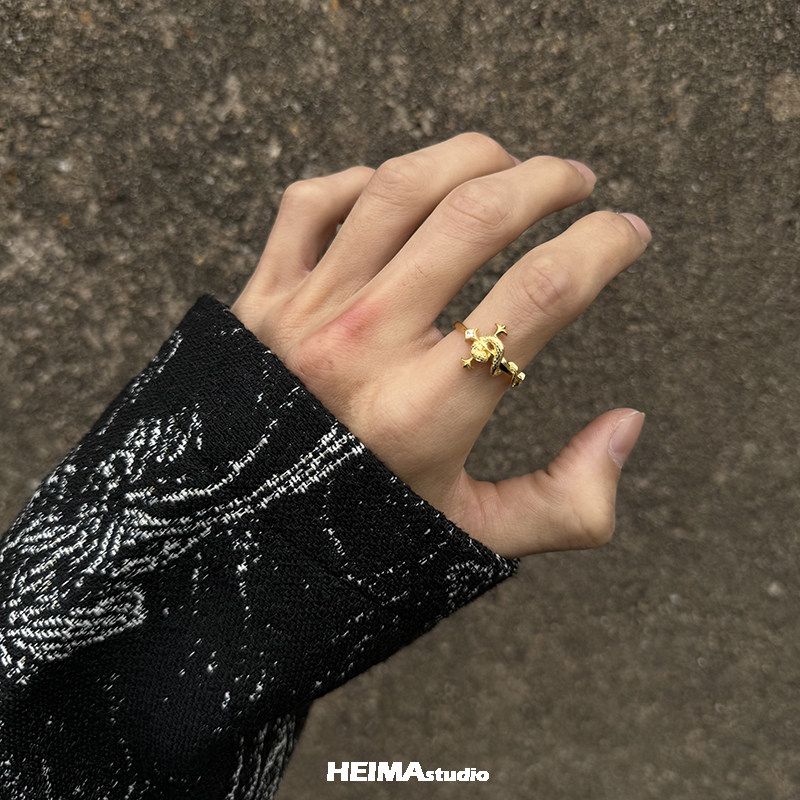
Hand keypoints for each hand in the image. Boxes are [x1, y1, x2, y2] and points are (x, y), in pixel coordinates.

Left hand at [231, 132, 648, 558]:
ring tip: (508, 164)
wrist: (234, 545)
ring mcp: (303, 315)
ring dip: (468, 158)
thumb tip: (629, 424)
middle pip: (474, 219)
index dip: (603, 247)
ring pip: (396, 188)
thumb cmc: (357, 542)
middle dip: (547, 181)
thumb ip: (566, 503)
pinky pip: (312, 202)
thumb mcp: (471, 540)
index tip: (629, 233)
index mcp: (425, 412)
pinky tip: (402, 194)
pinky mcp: (258, 301)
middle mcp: (363, 348)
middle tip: (580, 181)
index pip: (540, 294)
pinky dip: (364, 180)